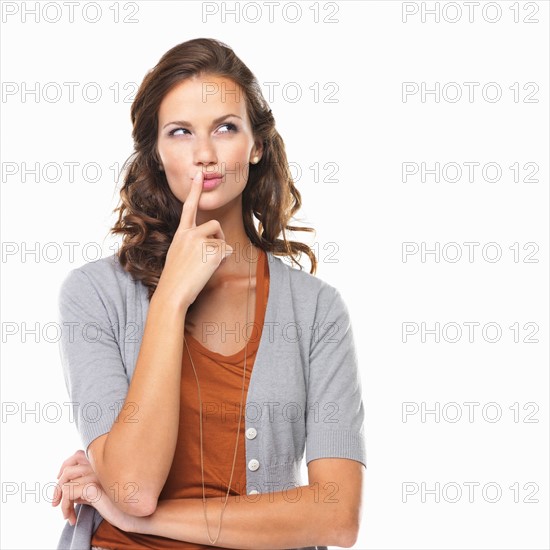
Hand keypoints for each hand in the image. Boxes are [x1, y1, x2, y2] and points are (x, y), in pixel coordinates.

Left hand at [52, 449, 131, 531]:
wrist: (136, 515)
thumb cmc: (121, 507)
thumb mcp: (99, 495)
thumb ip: (85, 489)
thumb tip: (67, 490)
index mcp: (103, 464)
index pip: (77, 455)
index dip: (64, 467)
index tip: (60, 483)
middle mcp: (100, 466)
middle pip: (67, 468)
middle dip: (57, 488)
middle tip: (55, 503)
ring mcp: (97, 474)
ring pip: (65, 482)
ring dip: (61, 501)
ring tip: (66, 515)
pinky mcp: (93, 486)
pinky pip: (68, 493)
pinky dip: (65, 507)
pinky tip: (72, 518)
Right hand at [155, 170, 232, 309]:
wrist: (172, 292)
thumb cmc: (175, 279)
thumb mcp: (179, 255)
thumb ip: (192, 245)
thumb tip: (213, 246)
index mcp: (181, 233)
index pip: (189, 207)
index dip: (195, 191)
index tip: (199, 175)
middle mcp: (190, 233)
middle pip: (215, 225)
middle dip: (219, 237)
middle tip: (211, 256)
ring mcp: (201, 240)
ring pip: (222, 240)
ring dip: (220, 253)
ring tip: (205, 266)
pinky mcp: (212, 250)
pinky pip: (228, 251)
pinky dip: (223, 261)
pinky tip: (209, 270)